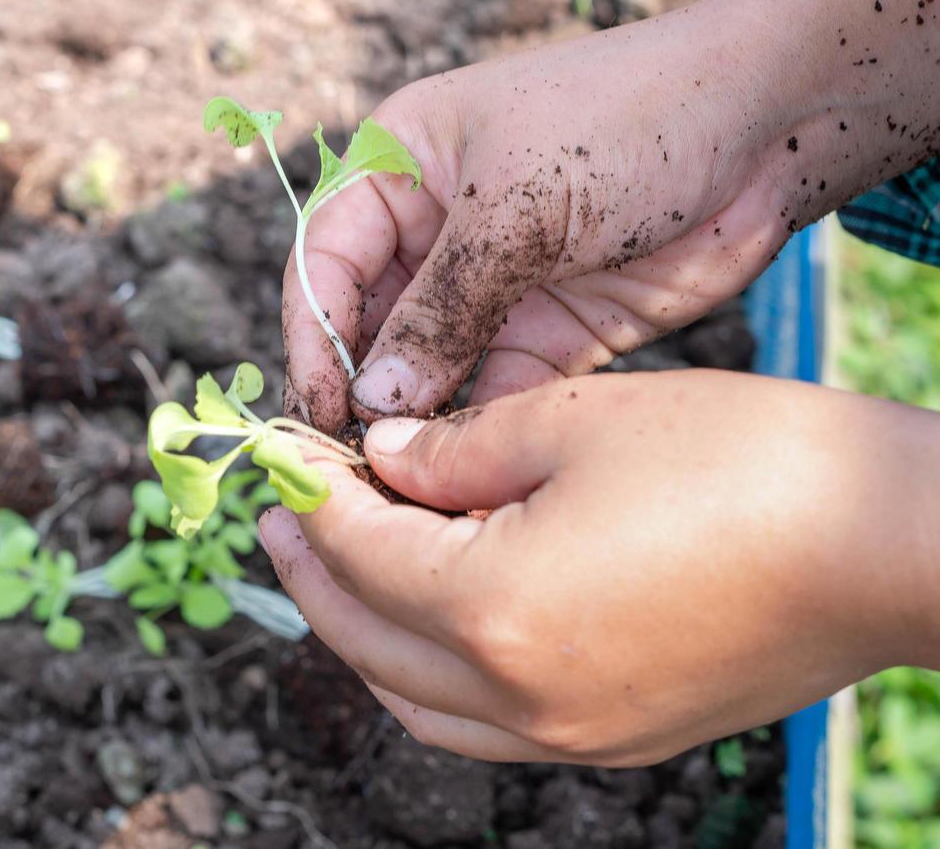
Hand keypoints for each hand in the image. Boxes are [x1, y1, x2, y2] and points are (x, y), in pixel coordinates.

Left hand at [260, 371, 939, 764]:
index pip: (358, 553)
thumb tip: (381, 457)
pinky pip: (479, 725)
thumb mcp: (574, 423)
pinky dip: (429, 674)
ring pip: (415, 700)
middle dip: (312, 570)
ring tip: (340, 564)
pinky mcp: (616, 737)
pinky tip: (430, 616)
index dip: (310, 496)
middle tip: (282, 514)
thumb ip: (453, 449)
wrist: (889, 544)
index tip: (284, 456)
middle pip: (367, 640)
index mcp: (492, 611)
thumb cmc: (742, 462)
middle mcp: (518, 698)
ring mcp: (570, 734)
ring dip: (362, 631)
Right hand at [286, 0, 939, 430]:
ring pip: (428, 370)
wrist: (770, 125)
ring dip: (416, 422)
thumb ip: (438, 307)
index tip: (321, 406)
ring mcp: (493, 286)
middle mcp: (434, 231)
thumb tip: (372, 400)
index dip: (313, 334)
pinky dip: (479, 433)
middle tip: (353, 464)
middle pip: (369, 325)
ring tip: (403, 482)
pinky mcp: (551, 331)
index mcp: (401, 167)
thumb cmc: (627, 123)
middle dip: (362, 390)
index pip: (325, 260)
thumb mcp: (514, 207)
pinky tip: (469, 476)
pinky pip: (495, 393)